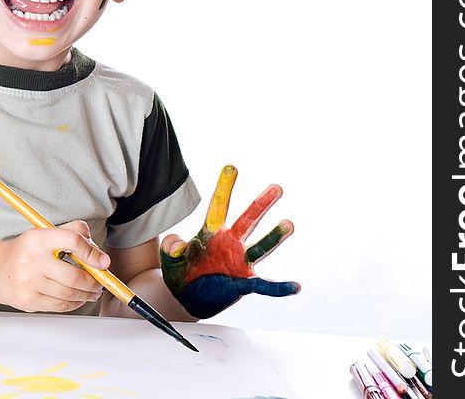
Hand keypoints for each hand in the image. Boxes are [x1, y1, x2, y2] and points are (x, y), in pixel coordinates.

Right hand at [0, 220, 108, 312]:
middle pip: (74, 275)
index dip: (92, 252)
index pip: (72, 241)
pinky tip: (78, 298)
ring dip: (87, 294)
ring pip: (69, 294)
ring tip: (93, 291)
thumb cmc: (27, 251)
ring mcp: (28, 282)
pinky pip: (60, 306)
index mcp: (38, 238)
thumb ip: (74, 232)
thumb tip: (99, 254)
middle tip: (101, 282)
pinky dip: (75, 303)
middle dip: (94, 282)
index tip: (103, 262)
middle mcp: (31, 259)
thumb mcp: (46, 233)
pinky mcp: (28, 301)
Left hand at [160, 165, 300, 318]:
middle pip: (248, 220)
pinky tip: (295, 286)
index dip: (224, 188)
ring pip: (260, 247)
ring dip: (275, 237)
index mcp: (211, 233)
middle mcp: (229, 243)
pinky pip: (264, 286)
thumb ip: (171, 246)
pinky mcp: (243, 283)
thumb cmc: (178, 271)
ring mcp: (238, 263)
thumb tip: (179, 244)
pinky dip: (279, 288)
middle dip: (261, 204)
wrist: (184, 298)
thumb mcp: (169, 257)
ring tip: (289, 224)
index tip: (231, 167)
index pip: (218, 206)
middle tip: (277, 187)